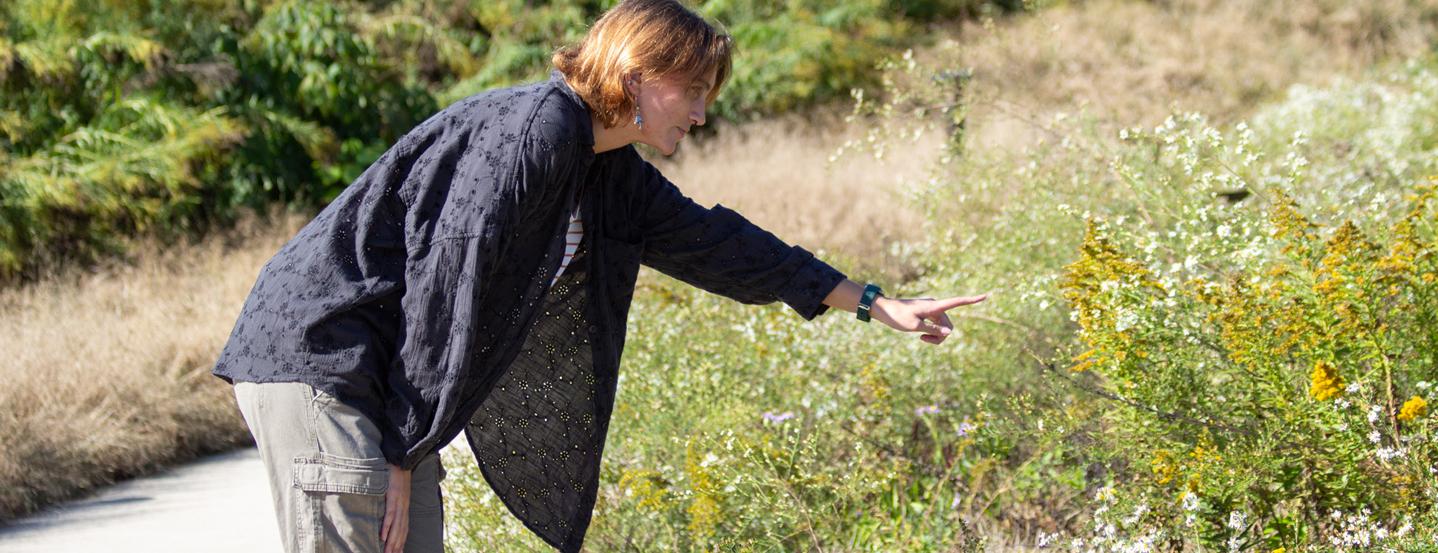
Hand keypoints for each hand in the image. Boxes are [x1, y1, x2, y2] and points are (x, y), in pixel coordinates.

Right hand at [382, 464, 411, 552]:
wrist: (401, 459)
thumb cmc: (396, 475)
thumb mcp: (396, 491)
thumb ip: (392, 502)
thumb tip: (385, 512)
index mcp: (404, 506)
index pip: (404, 528)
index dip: (401, 541)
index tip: (398, 552)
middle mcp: (404, 506)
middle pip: (401, 530)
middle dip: (396, 546)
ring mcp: (399, 501)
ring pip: (396, 525)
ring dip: (391, 541)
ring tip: (388, 552)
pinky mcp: (394, 495)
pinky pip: (390, 513)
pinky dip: (387, 525)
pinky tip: (383, 536)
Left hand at [871, 293, 989, 343]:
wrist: (883, 309)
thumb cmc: (897, 317)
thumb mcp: (914, 326)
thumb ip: (933, 330)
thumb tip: (950, 333)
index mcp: (934, 306)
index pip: (957, 302)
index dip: (972, 300)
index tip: (986, 295)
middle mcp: (935, 306)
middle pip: (949, 325)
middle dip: (942, 336)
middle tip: (924, 340)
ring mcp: (931, 310)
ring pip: (943, 327)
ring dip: (936, 336)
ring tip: (921, 338)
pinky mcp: (927, 314)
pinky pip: (937, 326)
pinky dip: (932, 333)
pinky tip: (921, 336)